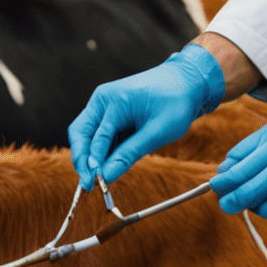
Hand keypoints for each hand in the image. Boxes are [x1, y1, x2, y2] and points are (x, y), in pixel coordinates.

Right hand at [68, 45, 224, 188]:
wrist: (187, 81)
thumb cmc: (176, 102)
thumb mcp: (157, 131)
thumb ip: (129, 154)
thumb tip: (107, 176)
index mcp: (115, 100)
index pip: (96, 137)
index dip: (92, 163)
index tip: (94, 185)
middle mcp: (103, 100)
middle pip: (80, 133)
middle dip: (82, 159)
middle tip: (88, 184)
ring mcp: (104, 104)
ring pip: (86, 134)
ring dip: (90, 156)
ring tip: (98, 180)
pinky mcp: (110, 112)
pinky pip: (99, 133)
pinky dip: (101, 150)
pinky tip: (108, 165)